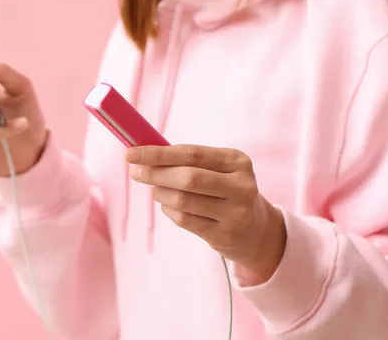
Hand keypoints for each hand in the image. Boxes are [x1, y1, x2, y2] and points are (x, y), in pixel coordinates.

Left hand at [125, 144, 286, 282]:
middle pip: (188, 177)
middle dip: (155, 173)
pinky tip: (169, 206)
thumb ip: (187, 160)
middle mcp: (241, 186)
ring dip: (160, 194)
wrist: (256, 230)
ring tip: (157, 190)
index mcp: (238, 161)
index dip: (158, 153)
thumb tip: (144, 152)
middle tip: (135, 172)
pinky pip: (184, 220)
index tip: (131, 154)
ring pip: (183, 200)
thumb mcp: (218, 169)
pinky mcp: (224, 235)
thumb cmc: (226, 190)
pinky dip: (169, 210)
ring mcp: (235, 213)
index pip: (192, 153)